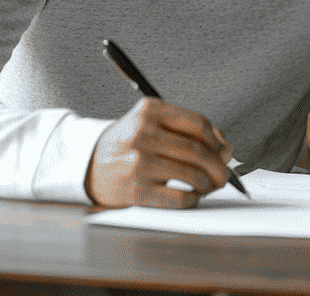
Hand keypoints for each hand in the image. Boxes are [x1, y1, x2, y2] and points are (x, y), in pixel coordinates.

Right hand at [84, 97, 231, 207]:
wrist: (85, 163)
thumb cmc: (126, 142)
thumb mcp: (151, 123)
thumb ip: (186, 130)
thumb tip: (224, 148)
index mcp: (151, 111)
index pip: (198, 123)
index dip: (217, 140)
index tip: (223, 151)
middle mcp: (143, 133)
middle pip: (197, 150)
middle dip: (218, 165)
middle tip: (224, 174)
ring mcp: (138, 161)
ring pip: (190, 173)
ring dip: (208, 183)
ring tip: (210, 185)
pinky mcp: (135, 189)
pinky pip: (176, 196)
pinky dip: (192, 199)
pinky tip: (193, 196)